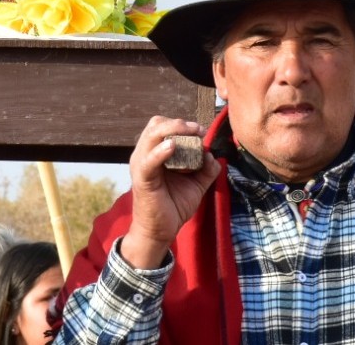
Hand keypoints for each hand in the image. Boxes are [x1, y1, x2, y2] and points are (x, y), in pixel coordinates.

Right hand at [119, 116, 219, 269]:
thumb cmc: (174, 206)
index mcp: (155, 153)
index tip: (201, 131)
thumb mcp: (196, 185)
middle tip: (197, 130)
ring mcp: (141, 165)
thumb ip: (206, 169)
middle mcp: (145, 154)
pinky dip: (160, 151)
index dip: (182, 124)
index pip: (163, 126)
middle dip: (178, 123)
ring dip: (173, 129)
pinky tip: (172, 147)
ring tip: (190, 132)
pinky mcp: (143, 179)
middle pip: (156, 125)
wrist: (161, 231)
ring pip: (152, 135)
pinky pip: (148, 161)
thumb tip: (212, 155)